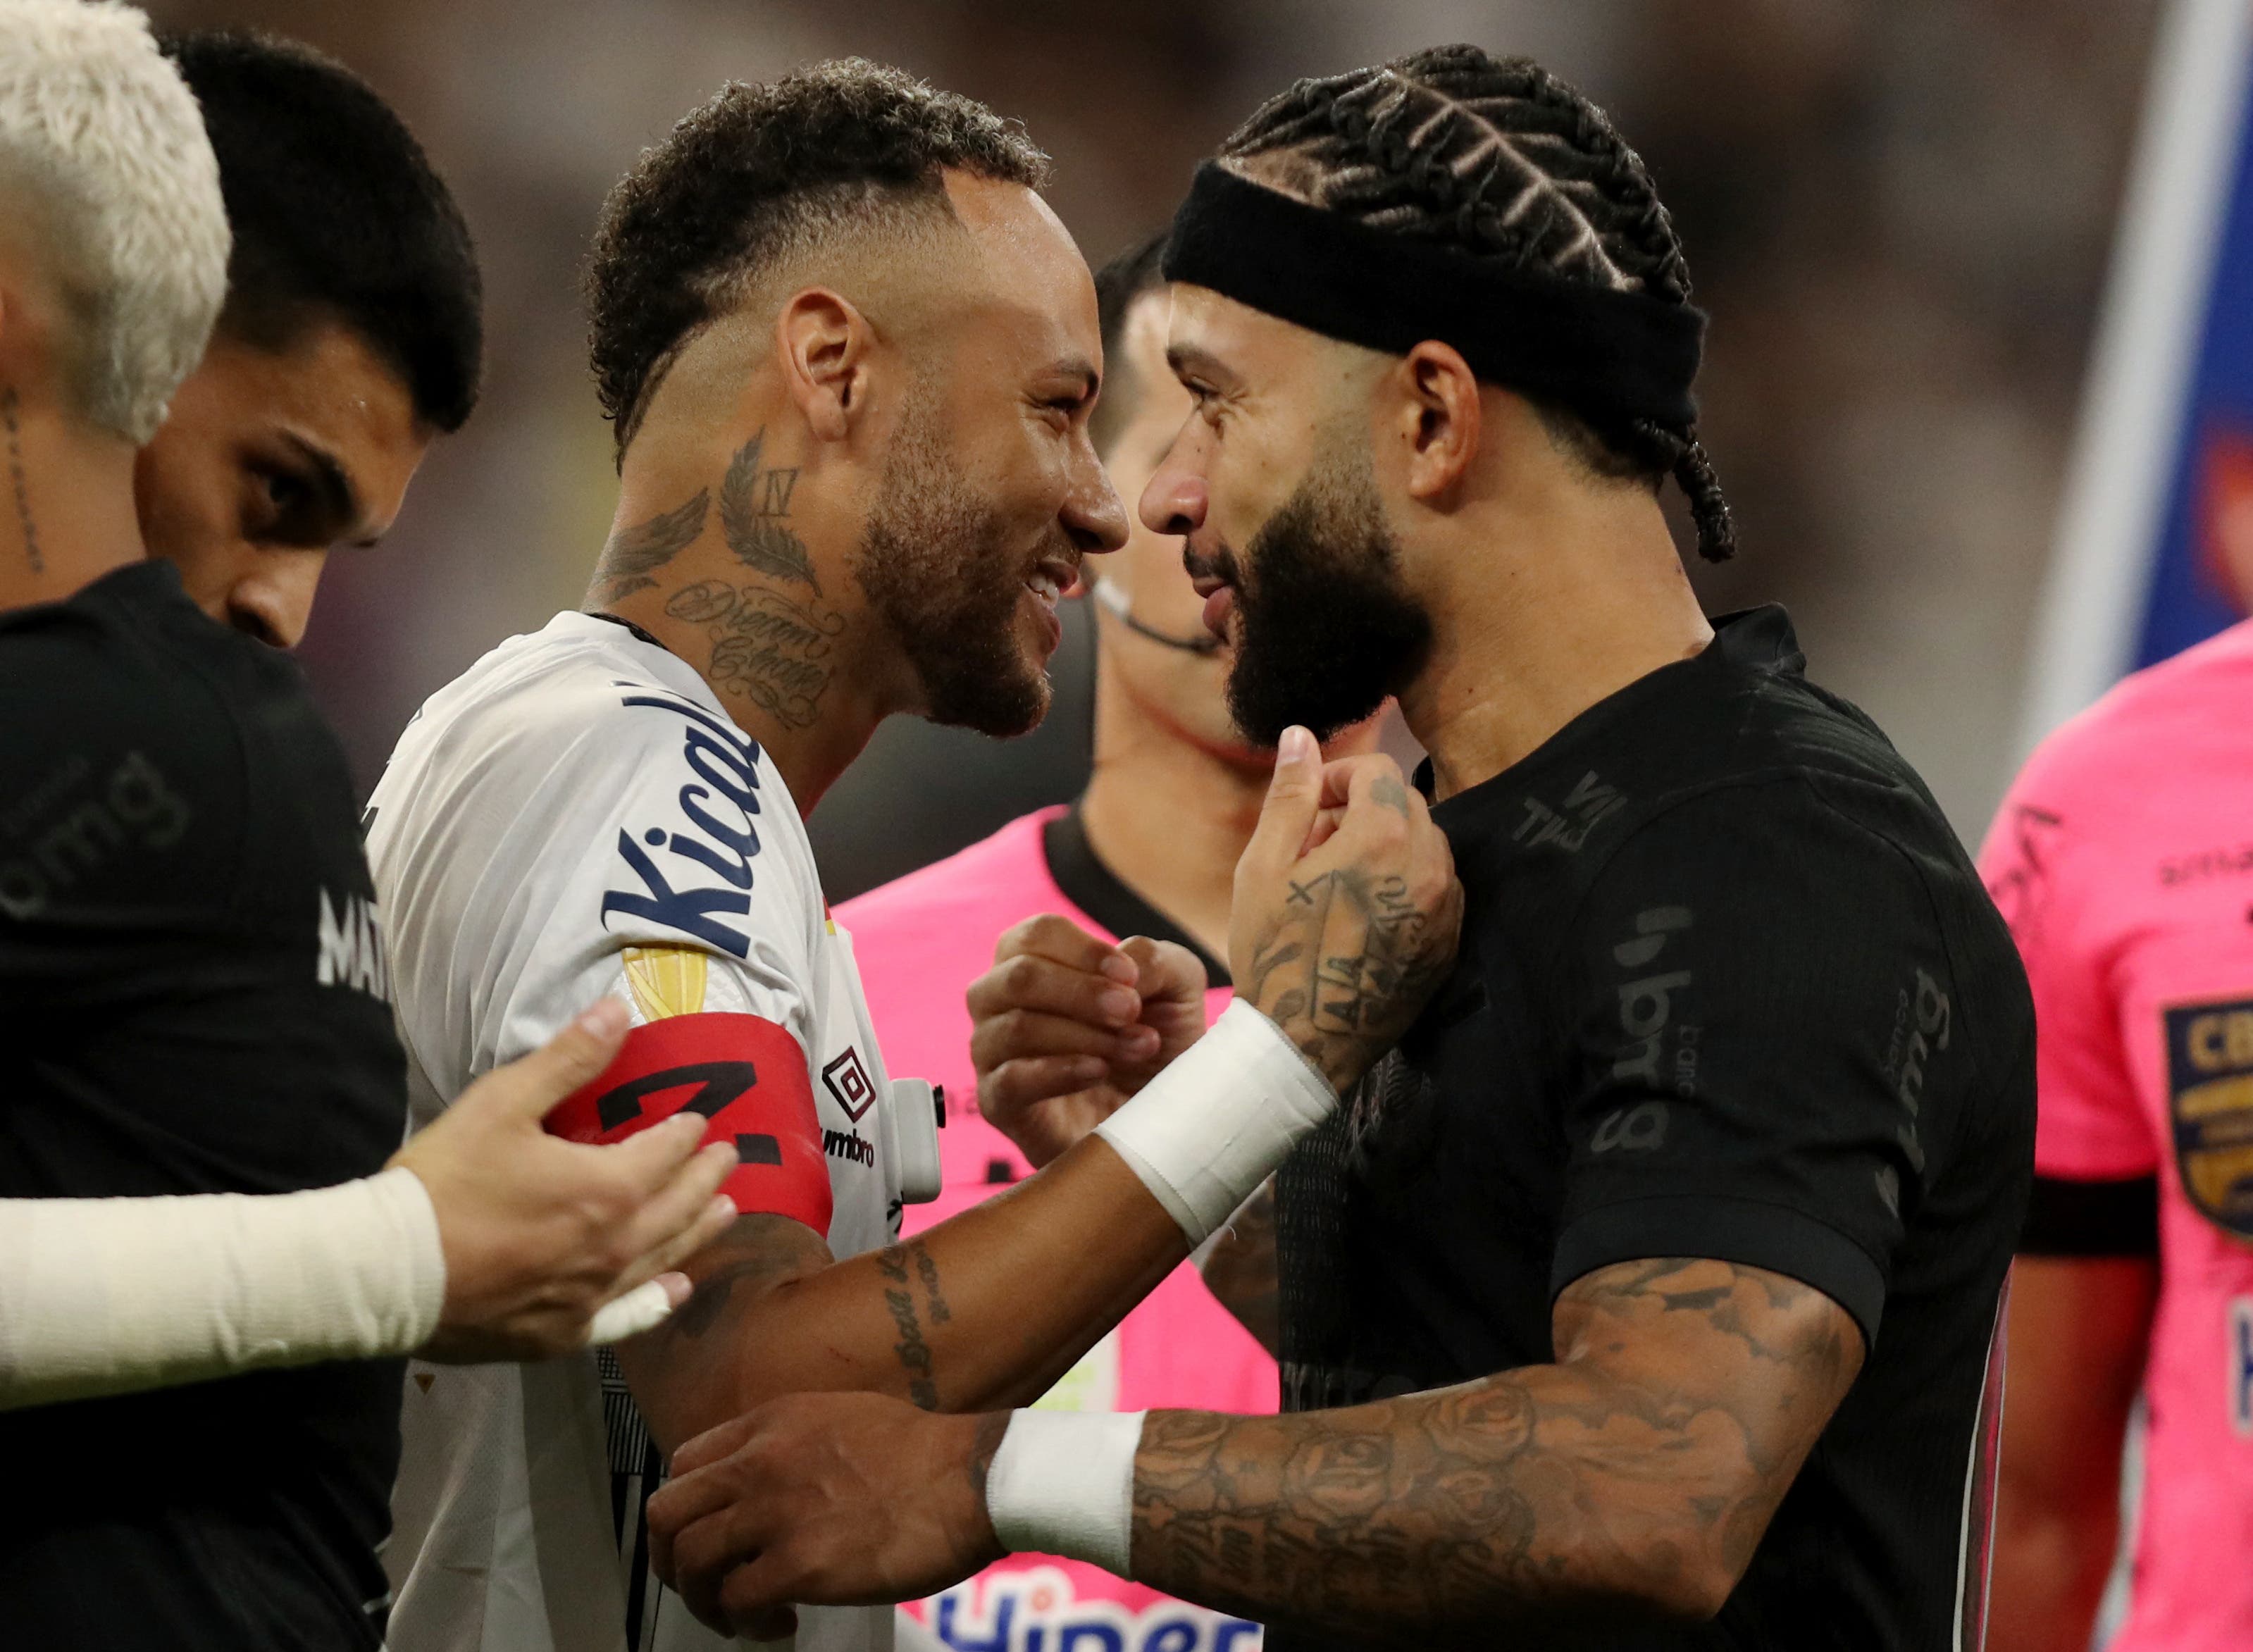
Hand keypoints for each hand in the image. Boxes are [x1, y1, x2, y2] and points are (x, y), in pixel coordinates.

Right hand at [393, 1000, 741, 1361]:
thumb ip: (569, 1058)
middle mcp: (616, 1246)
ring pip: (663, 1259)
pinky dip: (657, 1302)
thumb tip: (621, 1010)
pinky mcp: (563, 1334)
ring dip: (698, 1231)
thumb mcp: (504, 1102)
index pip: (666, 1153)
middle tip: (729, 1159)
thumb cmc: (445, 1180)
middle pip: (678, 1206)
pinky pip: (626, 1317)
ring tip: (726, 1213)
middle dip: (706, 1178)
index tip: (699, 1121)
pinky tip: (676, 1291)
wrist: (388, 1272)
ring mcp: (592, 1295)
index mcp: (610, 1187)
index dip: (685, 1133)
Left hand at [646, 1392, 1005, 1639]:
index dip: (685, 1507)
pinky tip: (778, 1626)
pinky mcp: (799, 1565)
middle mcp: (760, 1463)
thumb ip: (796, 1440)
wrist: (970, 1478)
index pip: (684, 1463)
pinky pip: (737, 1603)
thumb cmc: (924, 1450)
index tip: (707, 1534)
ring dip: (704, 1600)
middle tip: (700, 1586)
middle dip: (669, 1560)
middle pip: (667, 1514)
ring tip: (739, 1616)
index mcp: (770, 1423)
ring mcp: (775, 1513)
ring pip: (690, 1563)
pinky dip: (746, 1625)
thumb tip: (776, 1478)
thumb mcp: (843, 1415)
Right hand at [970, 920, 1208, 1166]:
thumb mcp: (1176, 992)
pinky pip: (1010, 1079)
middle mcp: (1000, 1000)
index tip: (1130, 976)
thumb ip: (1156, 962)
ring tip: (1135, 1047)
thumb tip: (1125, 964)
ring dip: (1084, 1035)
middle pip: (1019, 976)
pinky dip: (1059, 1072)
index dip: (1085, 950)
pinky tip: (1099, 1072)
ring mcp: (992, 1052)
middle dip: (1084, 992)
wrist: (1156, 1121)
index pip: (1035, 935)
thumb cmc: (1156, 1045)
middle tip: (1132, 1011)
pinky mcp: (998, 1103)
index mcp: (1033, 960)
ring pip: (1017, 1027)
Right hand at [1231, 727, 1461, 1092]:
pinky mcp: (1449, 942)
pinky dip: (1407, 885)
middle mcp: (1429, 865)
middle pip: (1405, 805)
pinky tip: (1365, 915)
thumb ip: (1291, 794)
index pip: (1377, 769)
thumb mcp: (1264, 865)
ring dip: (1387, 847)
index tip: (1310, 805)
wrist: (1305, 1041)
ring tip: (1339, 884)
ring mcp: (1445, 907)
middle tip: (1315, 848)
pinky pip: (1437, 889)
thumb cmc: (1274, 949)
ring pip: (1425, 846)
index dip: (1338, 777)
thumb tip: (1300, 736)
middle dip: (1361, 811)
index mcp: (1384, 836)